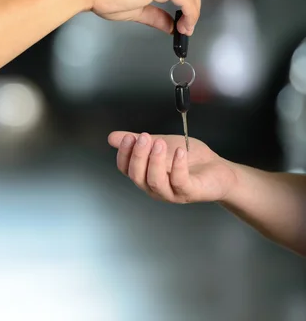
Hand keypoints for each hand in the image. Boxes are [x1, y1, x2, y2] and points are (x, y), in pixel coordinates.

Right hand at [80, 0, 200, 34]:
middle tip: (187, 28)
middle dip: (193, 9)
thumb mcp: (135, 8)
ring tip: (186, 29)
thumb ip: (155, 16)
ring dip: (193, 12)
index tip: (183, 22)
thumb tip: (169, 26)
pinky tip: (184, 26)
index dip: (186, 4)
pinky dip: (190, 13)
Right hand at [108, 131, 238, 203]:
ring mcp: (171, 193)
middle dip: (138, 155)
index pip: (125, 169)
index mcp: (145, 175)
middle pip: (137, 176)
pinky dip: (177, 166)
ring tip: (159, 143)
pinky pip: (179, 181)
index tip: (129, 137)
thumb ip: (138, 141)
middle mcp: (154, 187)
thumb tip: (113, 137)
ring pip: (155, 181)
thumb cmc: (189, 158)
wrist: (216, 168)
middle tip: (144, 137)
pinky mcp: (189, 192)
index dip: (124, 154)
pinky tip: (179, 152)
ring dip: (154, 161)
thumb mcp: (160, 144)